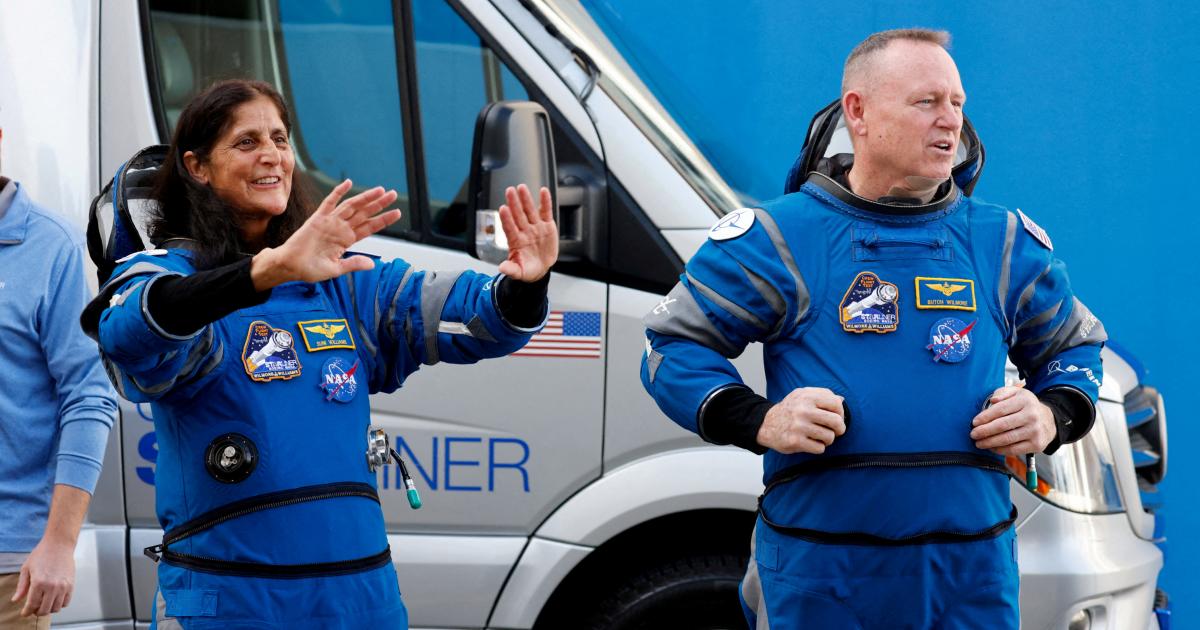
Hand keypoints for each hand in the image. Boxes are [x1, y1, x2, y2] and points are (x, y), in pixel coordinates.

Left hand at [12, 537, 74, 616]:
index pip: (32, 605)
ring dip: (48, 609)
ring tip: (44, 604)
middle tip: (34, 609)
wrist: (59, 544)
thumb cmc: (42, 554)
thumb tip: (16, 600)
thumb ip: (21, 586)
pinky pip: (66, 602)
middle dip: (37, 612)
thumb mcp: (26, 569)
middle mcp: (52, 586)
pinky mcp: (71, 585)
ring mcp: (63, 586)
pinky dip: (59, 604)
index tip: (25, 612)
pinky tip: (54, 599)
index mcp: (38, 582)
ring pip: (56, 608)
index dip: (27, 611)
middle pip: (44, 610)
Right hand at [252, 180, 401, 289]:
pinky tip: (348, 183)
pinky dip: (338, 192)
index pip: (369, 227)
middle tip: (393, 194)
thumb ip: (353, 264)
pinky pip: (329, 203)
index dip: (383, 220)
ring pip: (351, 206)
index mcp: (346, 240)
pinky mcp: (317, 218)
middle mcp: (340, 228)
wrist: (290, 266)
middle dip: (379, 204)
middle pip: (364, 213)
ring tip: (380, 190)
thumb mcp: (336, 269)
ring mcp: (330, 222)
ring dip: (365, 198)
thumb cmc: (310, 269)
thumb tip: (372, 265)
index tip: (397, 213)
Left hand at [497, 184, 557, 281]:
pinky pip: (546, 211)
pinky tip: (544, 191)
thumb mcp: (519, 272)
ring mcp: (535, 227)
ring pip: (530, 210)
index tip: (502, 209)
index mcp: (515, 241)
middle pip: (518, 215)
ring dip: (526, 199)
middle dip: (514, 203)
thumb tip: (502, 268)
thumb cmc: (528, 269)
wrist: (541, 268)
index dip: (506, 219)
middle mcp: (524, 231)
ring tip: (522, 188)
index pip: (509, 227)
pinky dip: (546, 201)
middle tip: (509, 191)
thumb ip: (511, 269)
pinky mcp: (547, 225)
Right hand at [756, 387, 846, 453]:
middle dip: (840, 429)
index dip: (841, 412)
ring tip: (820, 437)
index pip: (836, 403)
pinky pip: (819, 448)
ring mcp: (799, 426)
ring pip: (829, 437)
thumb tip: (842, 400)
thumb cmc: (789, 410)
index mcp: (807, 396)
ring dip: (828, 440)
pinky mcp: (795, 441)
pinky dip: (818, 447)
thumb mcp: (802, 396)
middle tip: (836, 431)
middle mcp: (803, 410)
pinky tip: (811, 443)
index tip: (837, 417)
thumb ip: (821, 395)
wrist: (766, 424)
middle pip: (836, 421)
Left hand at [970, 383, 1056, 454]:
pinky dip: (1000, 450)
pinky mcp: (1036, 445)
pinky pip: (1014, 450)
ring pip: (1007, 439)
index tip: (974, 422)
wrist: (1049, 420)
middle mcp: (1032, 416)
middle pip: (1002, 425)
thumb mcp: (1017, 393)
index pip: (1000, 409)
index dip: (985, 417)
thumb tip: (993, 400)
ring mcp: (1035, 431)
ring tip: (979, 443)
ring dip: (989, 442)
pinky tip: (991, 448)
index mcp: (1025, 401)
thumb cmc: (1027, 406)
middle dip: (984, 431)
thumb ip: (1002, 393)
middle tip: (973, 434)